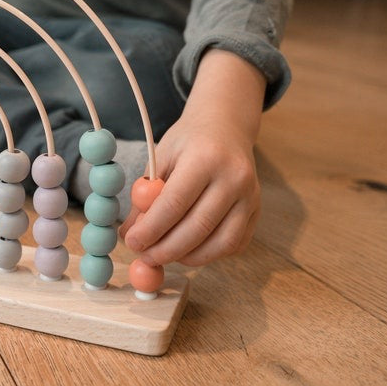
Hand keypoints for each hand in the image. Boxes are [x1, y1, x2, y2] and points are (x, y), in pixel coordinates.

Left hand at [121, 113, 260, 265]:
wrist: (225, 127)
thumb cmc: (187, 144)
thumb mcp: (159, 159)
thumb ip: (144, 197)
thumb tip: (128, 235)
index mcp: (205, 158)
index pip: (175, 203)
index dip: (151, 229)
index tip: (132, 242)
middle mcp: (233, 178)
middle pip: (198, 227)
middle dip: (166, 250)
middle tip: (145, 257)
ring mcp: (250, 196)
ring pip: (220, 243)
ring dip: (188, 257)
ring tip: (164, 254)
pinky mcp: (257, 211)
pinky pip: (234, 244)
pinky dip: (209, 254)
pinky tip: (188, 249)